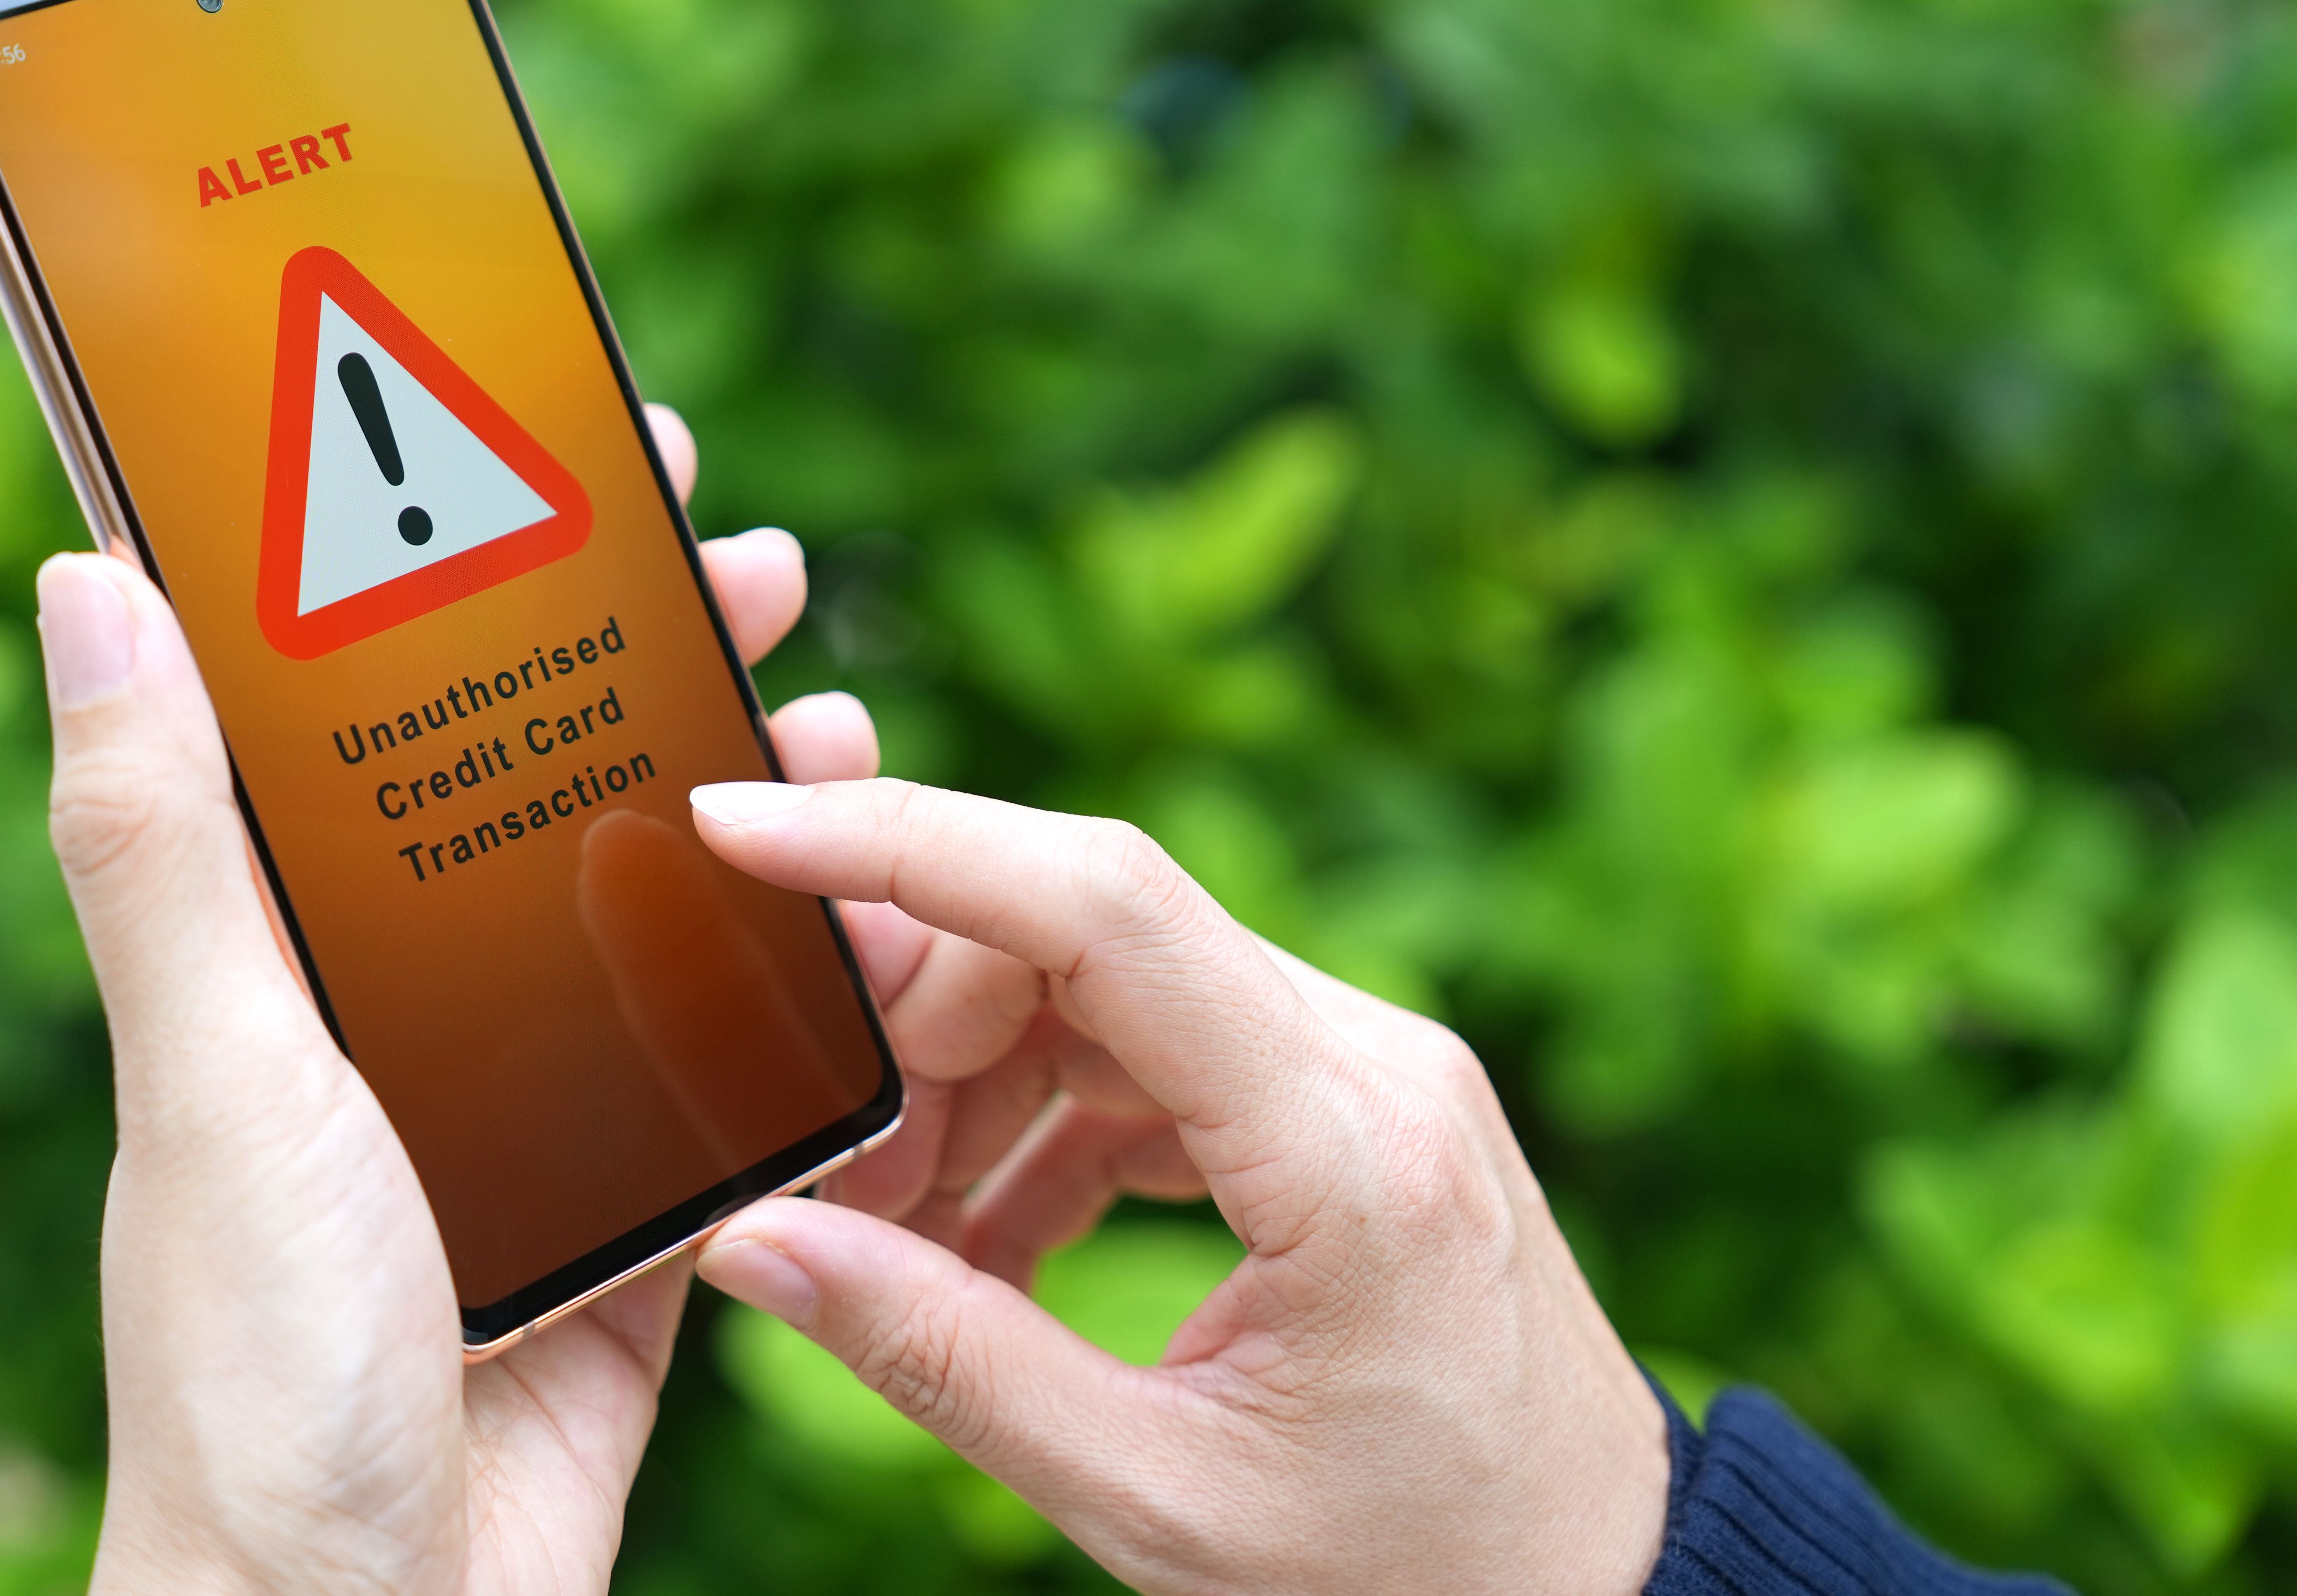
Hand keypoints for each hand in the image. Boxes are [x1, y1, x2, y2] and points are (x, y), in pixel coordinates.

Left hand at [41, 406, 878, 1595]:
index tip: (562, 457)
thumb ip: (167, 846)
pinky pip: (737, 1073)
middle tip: (751, 566)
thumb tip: (82, 583)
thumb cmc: (258, 1360)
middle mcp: (409, 1021)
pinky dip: (808, 997)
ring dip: (754, 814)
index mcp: (294, 964)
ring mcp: (528, 1115)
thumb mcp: (221, 1070)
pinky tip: (884, 932)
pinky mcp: (632, 1217)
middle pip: (545, 793)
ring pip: (661, 916)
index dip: (466, 571)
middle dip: (648, 667)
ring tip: (841, 730)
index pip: (379, 714)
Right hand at [684, 781, 1669, 1595]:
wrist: (1599, 1594)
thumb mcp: (1159, 1499)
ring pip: (1106, 989)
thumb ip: (951, 1362)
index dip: (911, 844)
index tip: (748, 828)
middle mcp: (1372, 1061)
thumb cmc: (1409, 1575)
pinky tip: (991, 1247)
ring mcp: (1367, 1067)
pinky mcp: (1345, 1098)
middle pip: (1083, 938)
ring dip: (976, 1089)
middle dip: (921, 1033)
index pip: (1105, 908)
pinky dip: (1048, 1127)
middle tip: (838, 1185)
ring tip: (910, 1244)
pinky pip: (1157, 1052)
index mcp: (1349, 1150)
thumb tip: (761, 1248)